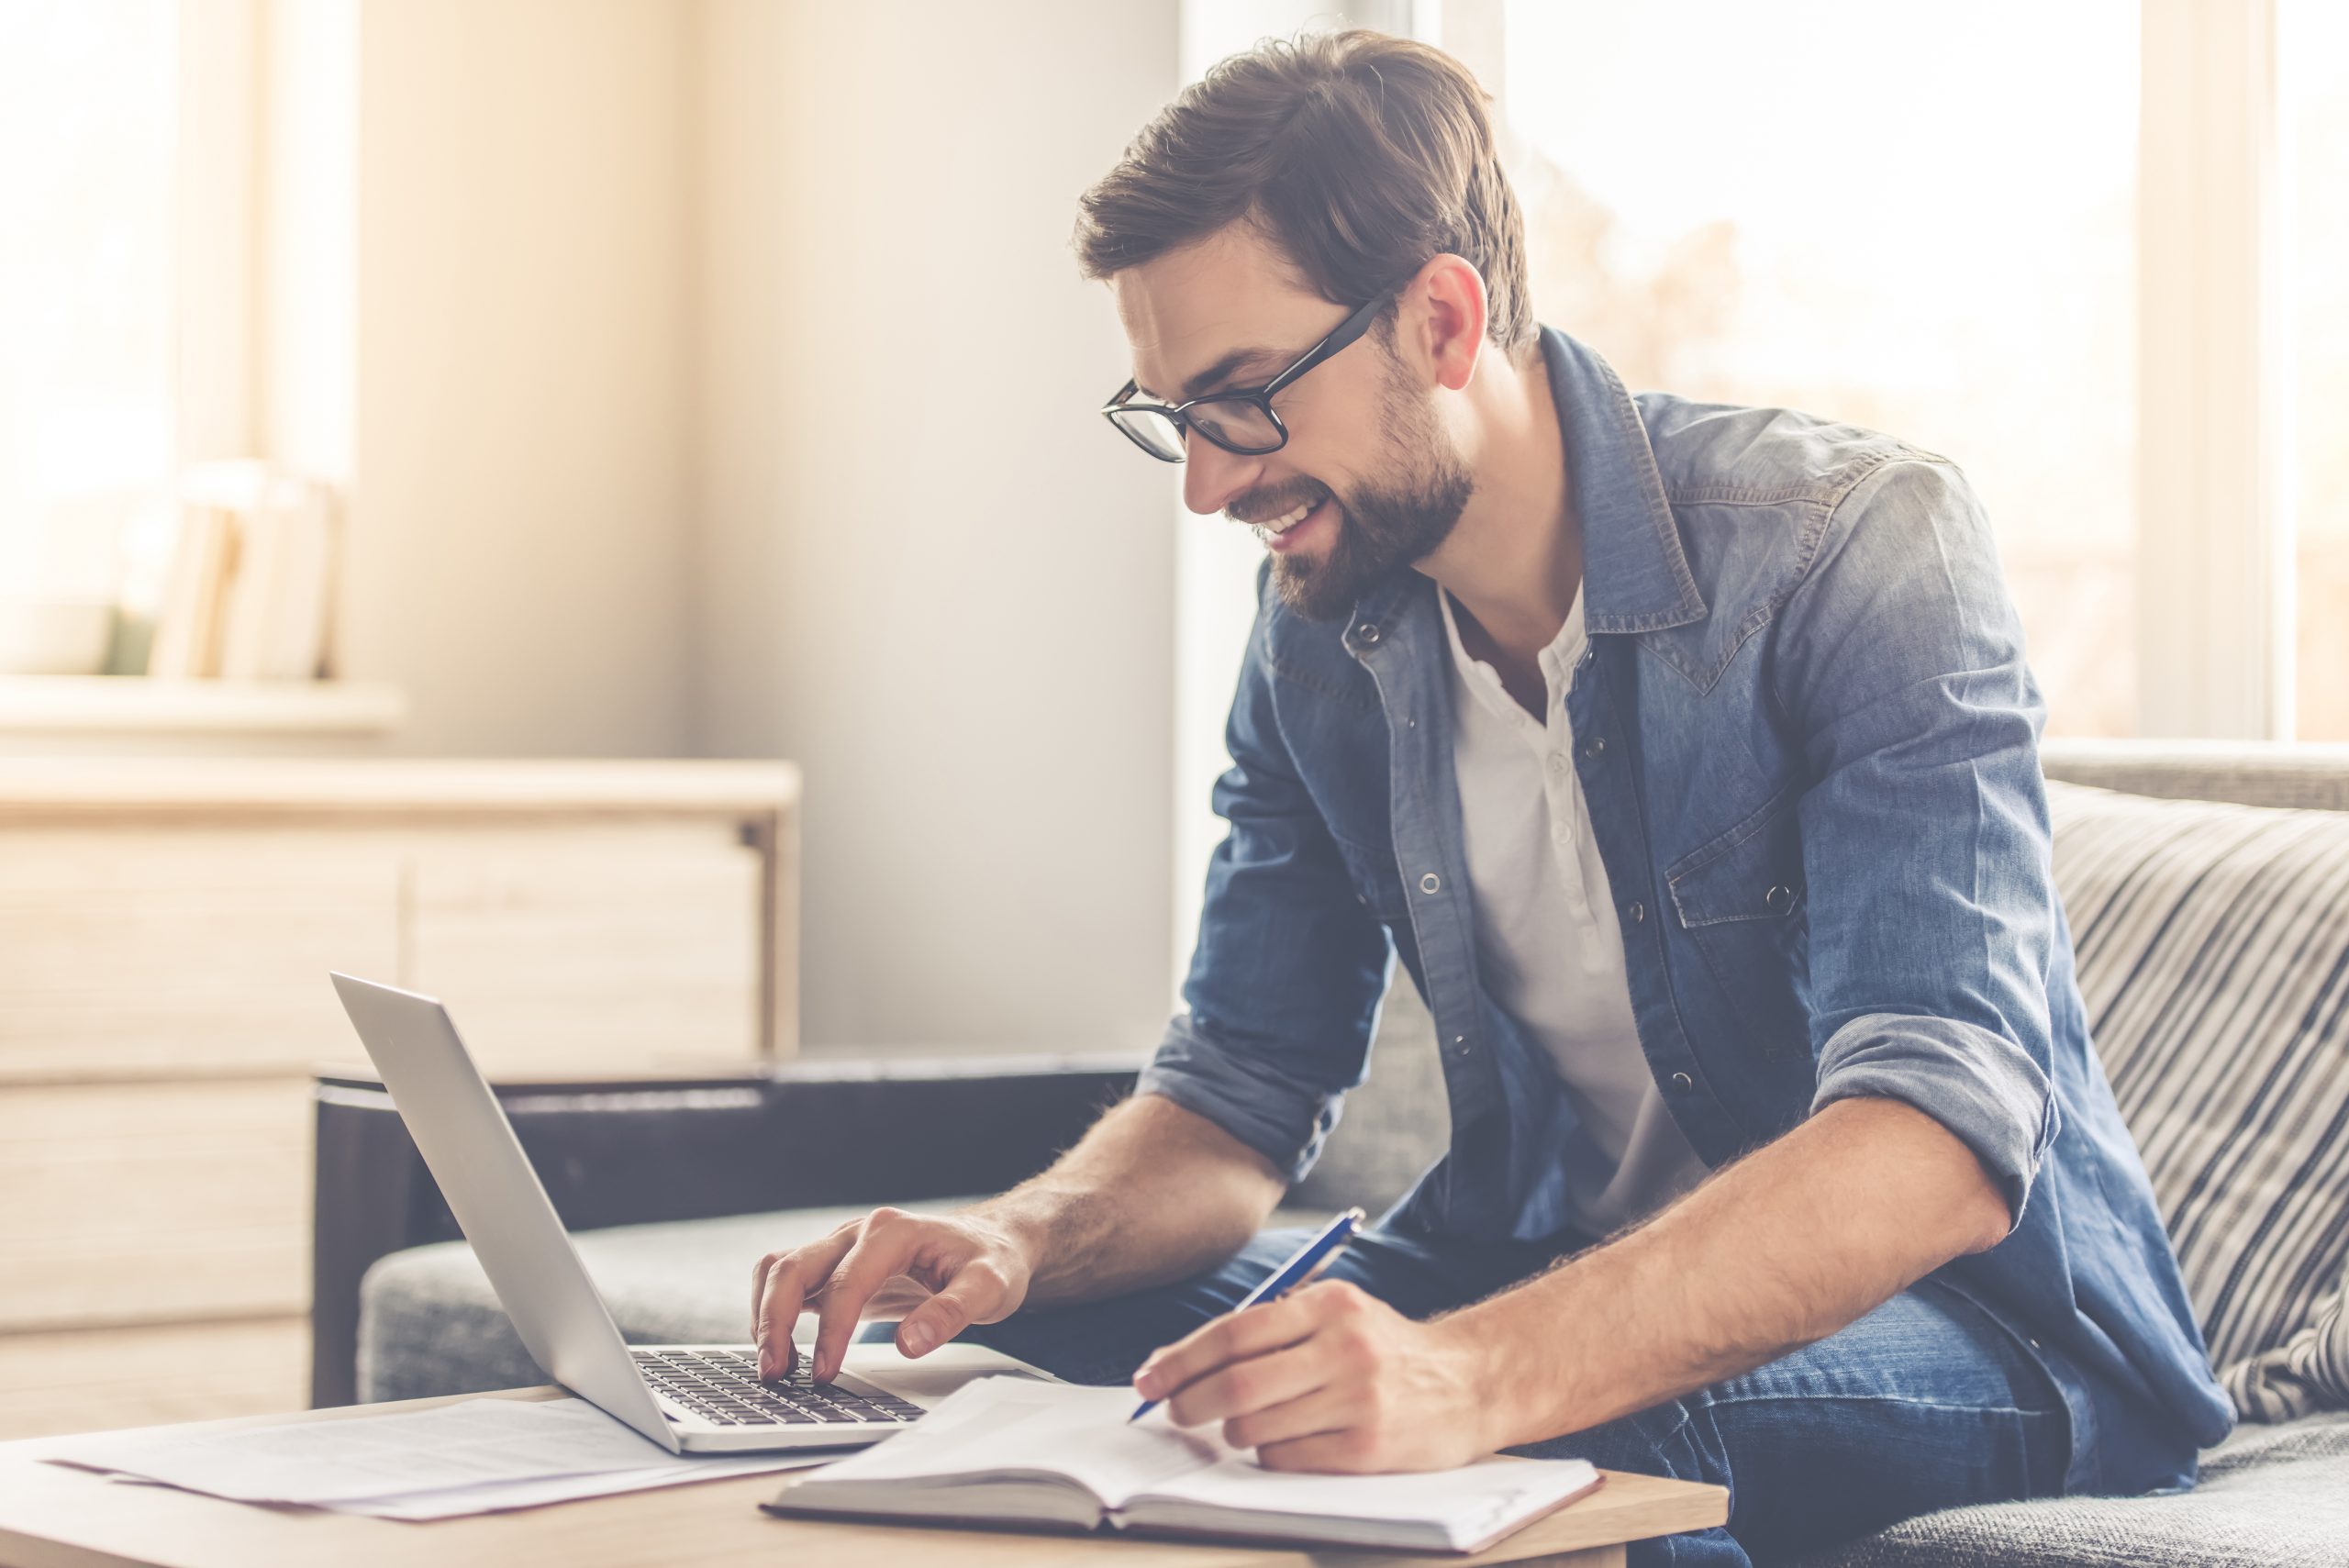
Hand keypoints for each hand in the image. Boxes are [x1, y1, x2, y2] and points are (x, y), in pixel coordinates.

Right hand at [750, 1206, 1033, 1381]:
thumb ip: (953, 1313)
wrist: (992, 1241)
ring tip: (773, 1367)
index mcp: (892, 1232)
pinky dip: (772, 1312)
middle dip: (773, 1321)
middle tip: (773, 1374)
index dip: (831, 1330)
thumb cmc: (991, 1261)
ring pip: (778, 1269)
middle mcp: (857, 1233)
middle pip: (791, 1267)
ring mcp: (841, 1248)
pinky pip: (787, 1281)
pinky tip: (783, 1352)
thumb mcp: (990, 1287)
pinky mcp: (835, 1268)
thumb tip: (908, 1344)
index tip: (824, 1373)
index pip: (845, 1282)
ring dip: (764, 1315)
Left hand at [1132, 1280, 1498, 1471]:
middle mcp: (1345, 1347)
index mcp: (1330, 1304)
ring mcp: (1358, 1399)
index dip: (1181, 1359)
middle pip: (1236, 1384)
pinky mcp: (1367, 1447)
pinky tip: (1282, 1441)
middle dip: (1189, 1403)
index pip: (1234, 1333)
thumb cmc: (1385, 1349)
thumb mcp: (1338, 1313)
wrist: (1469, 1383)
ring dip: (1231, 1433)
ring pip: (1255, 1426)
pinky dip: (1267, 1453)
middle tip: (1173, 1412)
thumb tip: (1186, 1359)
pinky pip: (1285, 1457)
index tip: (1148, 1379)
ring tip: (1240, 1426)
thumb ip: (1274, 1327)